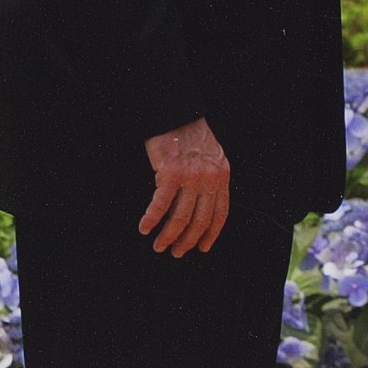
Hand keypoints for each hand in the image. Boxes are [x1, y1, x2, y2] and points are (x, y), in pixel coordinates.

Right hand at [139, 116, 229, 256]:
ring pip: (180, 217)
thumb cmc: (191, 137)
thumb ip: (211, 181)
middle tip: (175, 252)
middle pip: (200, 220)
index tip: (202, 248)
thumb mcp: (212, 158)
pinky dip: (151, 219)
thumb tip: (202, 208)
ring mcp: (191, 177)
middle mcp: (210, 178)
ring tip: (159, 246)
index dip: (211, 234)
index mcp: (222, 176)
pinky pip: (160, 204)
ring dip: (168, 236)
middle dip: (187, 240)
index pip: (220, 213)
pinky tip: (144, 228)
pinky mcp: (170, 174)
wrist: (177, 115)